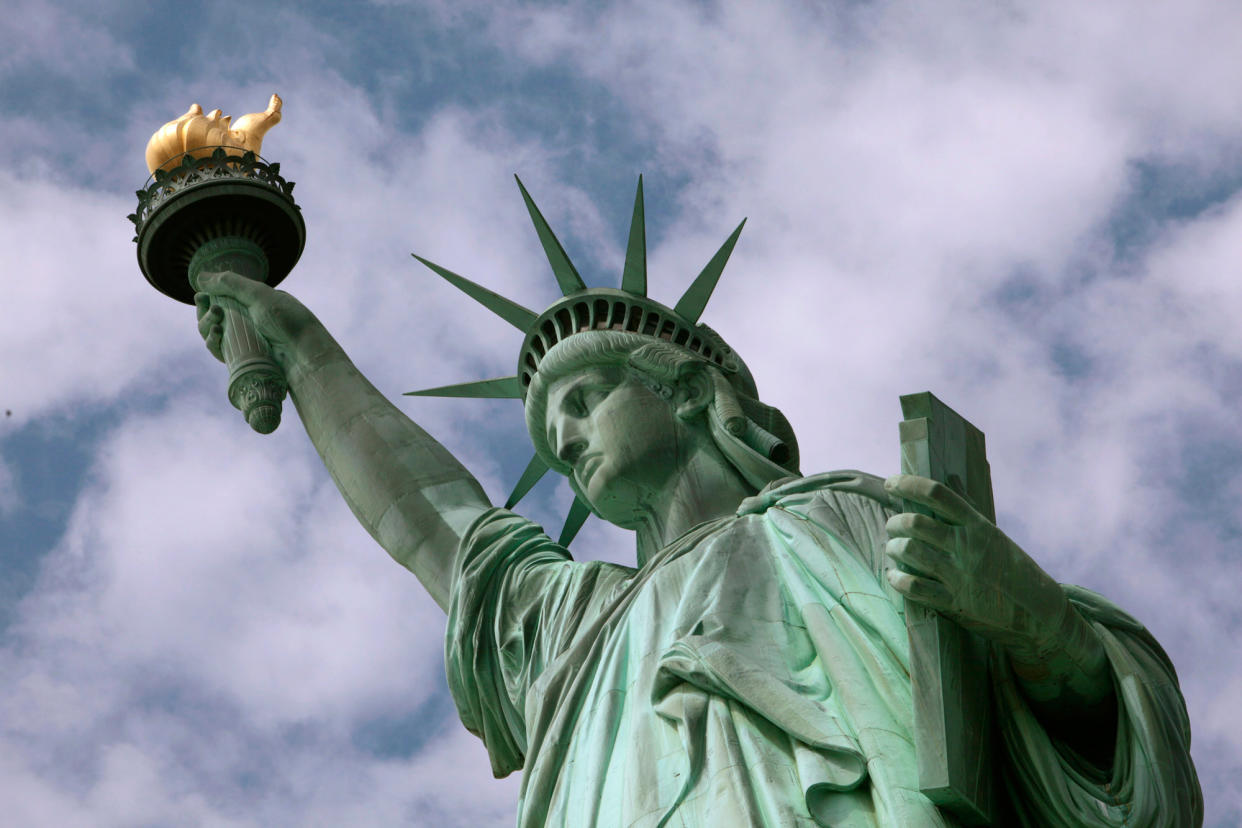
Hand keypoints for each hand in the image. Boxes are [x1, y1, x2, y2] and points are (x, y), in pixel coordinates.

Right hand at [194, 271, 324, 376]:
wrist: (304, 355)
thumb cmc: (287, 322)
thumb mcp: (260, 296)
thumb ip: (230, 284)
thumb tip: (199, 276)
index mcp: (253, 303)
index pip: (222, 298)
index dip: (207, 298)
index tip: (201, 296)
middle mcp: (247, 321)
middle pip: (213, 317)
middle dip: (205, 313)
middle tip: (214, 311)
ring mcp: (244, 341)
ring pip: (213, 335)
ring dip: (206, 327)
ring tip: (216, 324)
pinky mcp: (242, 359)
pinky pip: (220, 351)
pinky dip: (213, 344)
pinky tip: (215, 337)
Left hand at [883, 473, 1069, 655]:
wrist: (1038, 611)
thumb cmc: (1012, 567)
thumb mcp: (993, 533)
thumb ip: (967, 506)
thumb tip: (951, 477)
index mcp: (977, 526)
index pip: (937, 494)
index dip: (908, 484)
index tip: (891, 483)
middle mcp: (967, 547)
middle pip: (916, 523)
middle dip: (895, 522)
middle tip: (893, 525)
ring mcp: (960, 575)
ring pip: (911, 551)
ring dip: (894, 548)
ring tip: (893, 549)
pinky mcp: (954, 603)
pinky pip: (915, 587)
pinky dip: (898, 579)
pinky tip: (895, 575)